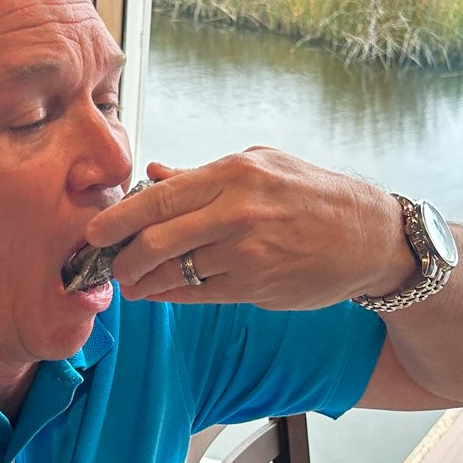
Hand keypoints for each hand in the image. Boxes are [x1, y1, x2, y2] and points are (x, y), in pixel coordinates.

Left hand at [84, 151, 414, 310]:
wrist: (368, 236)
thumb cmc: (313, 196)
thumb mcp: (262, 167)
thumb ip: (204, 176)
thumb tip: (155, 174)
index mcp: (236, 174)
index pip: (161, 197)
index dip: (119, 218)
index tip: (93, 231)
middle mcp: (239, 211)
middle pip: (159, 238)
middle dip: (123, 257)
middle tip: (108, 265)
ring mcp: (248, 252)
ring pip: (176, 271)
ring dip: (144, 281)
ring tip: (131, 283)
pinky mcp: (257, 285)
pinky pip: (199, 294)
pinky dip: (171, 295)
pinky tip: (158, 292)